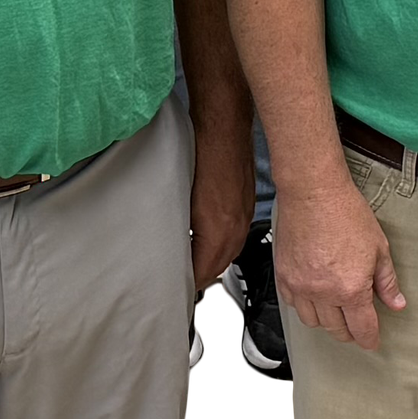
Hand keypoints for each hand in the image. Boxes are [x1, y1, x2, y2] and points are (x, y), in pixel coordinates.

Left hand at [190, 120, 257, 289]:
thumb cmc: (202, 154)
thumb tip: (171, 250)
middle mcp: (236, 230)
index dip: (186, 284)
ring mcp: (244, 218)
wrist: (224, 128)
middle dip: (198, 277)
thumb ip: (179, 230)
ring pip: (227, 254)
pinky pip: (233, 237)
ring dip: (209, 262)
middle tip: (177, 282)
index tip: (173, 290)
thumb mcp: (181, 199)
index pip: (202, 274)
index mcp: (219, 233)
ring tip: (188, 264)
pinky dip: (219, 245)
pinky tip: (205, 241)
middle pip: (216, 269)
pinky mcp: (246, 207)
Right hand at [272, 178, 405, 349]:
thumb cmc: (345, 212)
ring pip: (313, 322)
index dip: (370, 339)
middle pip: (337, 330)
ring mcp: (301, 286)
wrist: (313, 192)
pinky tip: (314, 295)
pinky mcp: (284, 276)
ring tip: (335, 311)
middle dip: (350, 332)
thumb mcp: (378, 247)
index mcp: (351, 289)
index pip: (362, 329)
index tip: (372, 342)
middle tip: (356, 326)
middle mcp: (324, 293)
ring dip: (326, 321)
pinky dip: (305, 305)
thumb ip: (387, 281)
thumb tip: (397, 303)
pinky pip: (293, 304)